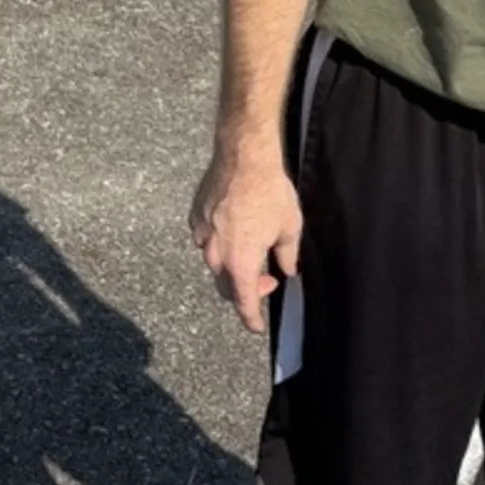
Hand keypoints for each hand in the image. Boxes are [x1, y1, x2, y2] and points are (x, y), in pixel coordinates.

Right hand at [188, 143, 301, 335]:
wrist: (243, 157)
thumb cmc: (269, 191)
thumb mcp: (289, 226)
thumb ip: (287, 254)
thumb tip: (288, 269)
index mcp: (241, 263)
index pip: (244, 302)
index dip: (251, 319)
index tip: (256, 327)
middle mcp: (216, 255)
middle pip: (226, 287)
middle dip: (246, 290)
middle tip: (268, 279)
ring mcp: (201, 236)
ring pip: (215, 263)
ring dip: (232, 264)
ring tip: (252, 248)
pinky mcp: (195, 218)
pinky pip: (205, 240)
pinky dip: (219, 242)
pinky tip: (235, 229)